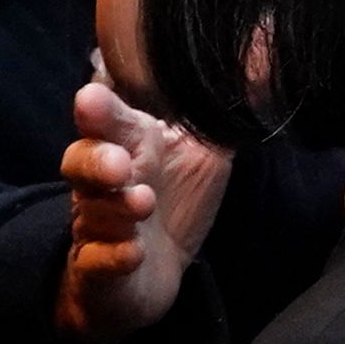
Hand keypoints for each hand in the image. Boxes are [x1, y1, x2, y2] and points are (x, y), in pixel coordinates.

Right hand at [56, 80, 233, 343]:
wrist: (151, 273)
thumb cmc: (173, 200)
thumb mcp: (203, 154)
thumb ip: (216, 119)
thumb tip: (262, 70)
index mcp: (125, 146)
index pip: (106, 122)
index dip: (98, 111)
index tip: (93, 97)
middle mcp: (102, 184)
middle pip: (81, 163)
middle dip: (96, 159)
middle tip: (120, 163)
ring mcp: (97, 227)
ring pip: (92, 213)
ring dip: (116, 209)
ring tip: (142, 201)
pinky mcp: (98, 270)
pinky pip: (97, 262)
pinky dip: (114, 257)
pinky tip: (134, 252)